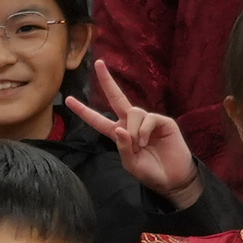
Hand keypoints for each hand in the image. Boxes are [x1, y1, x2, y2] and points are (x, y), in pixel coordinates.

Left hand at [67, 64, 201, 205]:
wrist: (173, 179)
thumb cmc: (151, 172)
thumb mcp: (131, 164)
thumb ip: (123, 148)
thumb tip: (119, 128)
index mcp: (120, 134)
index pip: (98, 120)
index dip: (84, 111)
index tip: (68, 100)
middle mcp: (132, 123)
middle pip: (116, 98)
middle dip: (107, 81)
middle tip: (98, 63)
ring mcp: (147, 121)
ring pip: (133, 112)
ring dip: (133, 129)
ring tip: (140, 145)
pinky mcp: (162, 121)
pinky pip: (148, 118)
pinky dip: (144, 130)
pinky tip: (147, 141)